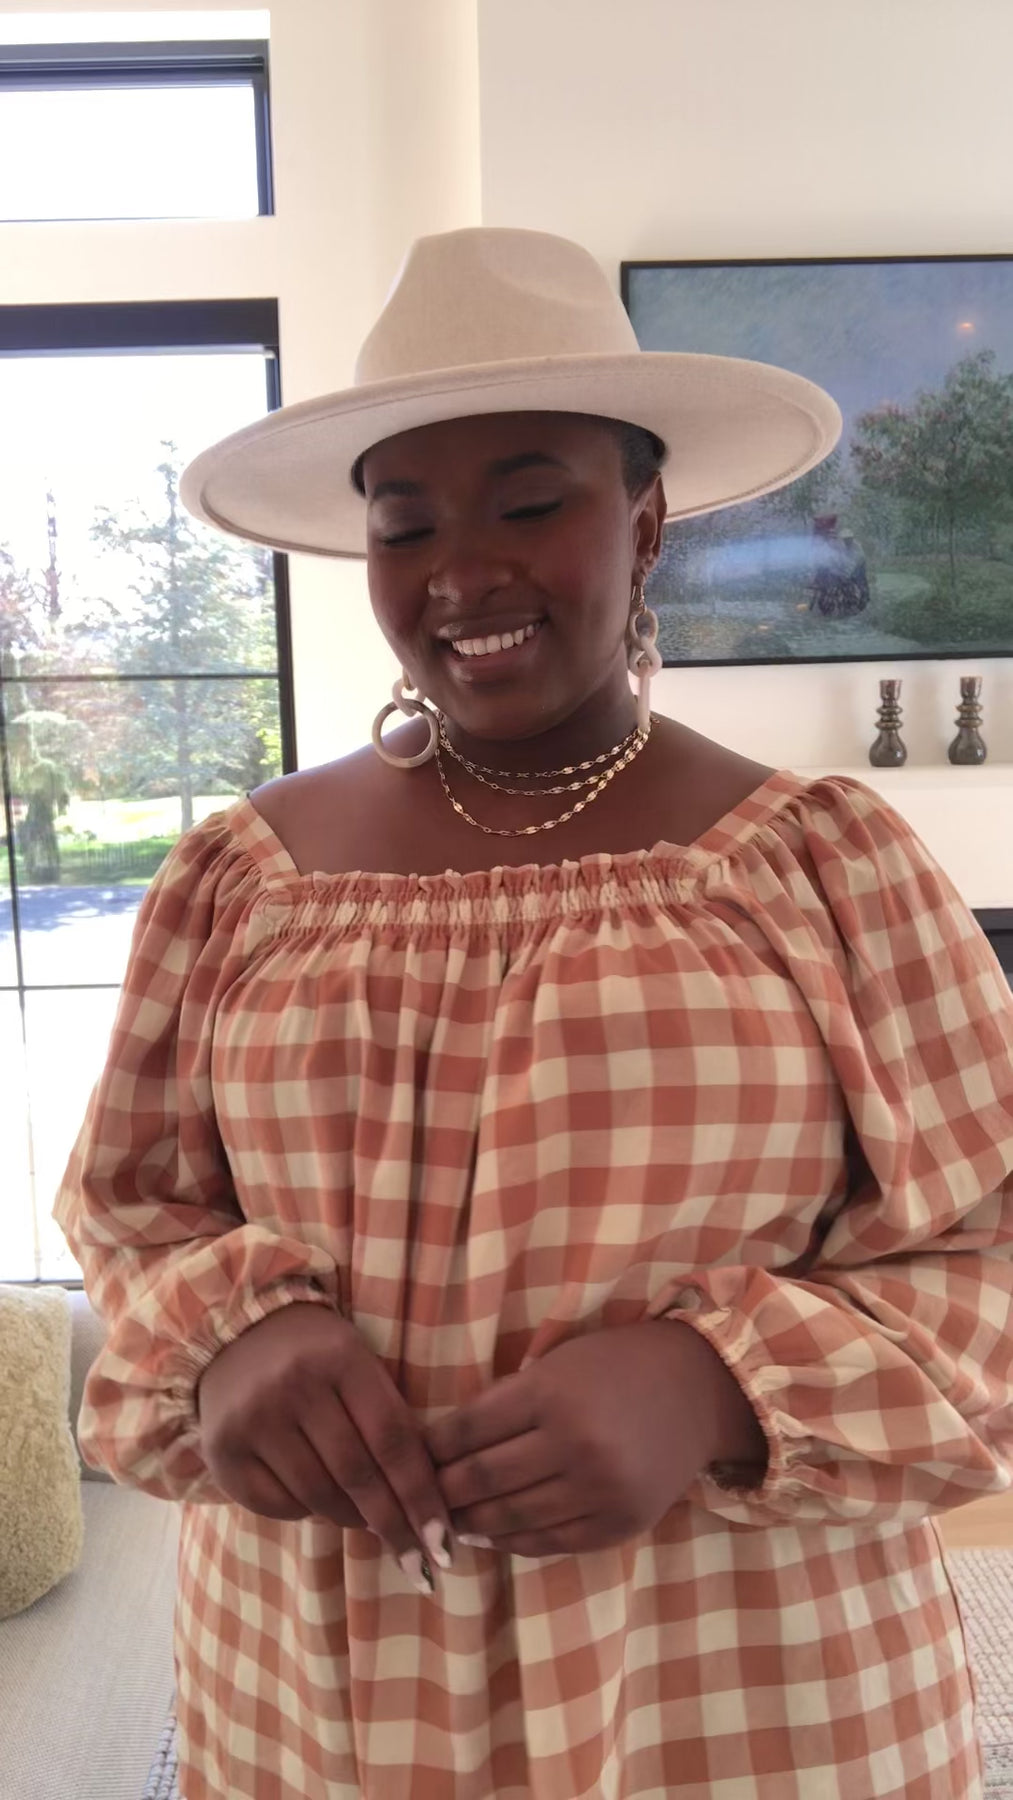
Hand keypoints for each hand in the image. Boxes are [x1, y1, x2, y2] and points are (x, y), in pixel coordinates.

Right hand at [196, 1303, 450, 1590]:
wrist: (237, 1333)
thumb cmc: (317, 1356)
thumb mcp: (359, 1365)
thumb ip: (388, 1421)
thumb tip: (419, 1508)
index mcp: (341, 1359)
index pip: (392, 1439)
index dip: (421, 1496)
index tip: (444, 1542)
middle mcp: (294, 1386)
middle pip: (357, 1475)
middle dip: (394, 1526)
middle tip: (421, 1566)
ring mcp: (253, 1419)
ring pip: (318, 1496)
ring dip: (352, 1521)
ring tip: (371, 1525)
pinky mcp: (223, 1451)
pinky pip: (277, 1505)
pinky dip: (307, 1514)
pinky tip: (320, 1507)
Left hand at [427, 1321, 764, 1557]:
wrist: (698, 1391)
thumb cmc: (615, 1367)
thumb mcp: (557, 1364)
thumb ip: (507, 1403)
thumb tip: (441, 1448)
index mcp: (552, 1393)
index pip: (467, 1430)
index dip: (429, 1448)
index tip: (407, 1456)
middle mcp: (575, 1444)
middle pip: (482, 1479)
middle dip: (441, 1490)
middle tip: (414, 1497)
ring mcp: (599, 1491)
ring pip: (510, 1518)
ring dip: (469, 1522)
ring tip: (444, 1521)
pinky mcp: (617, 1525)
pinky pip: (548, 1543)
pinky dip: (510, 1542)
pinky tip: (488, 1536)